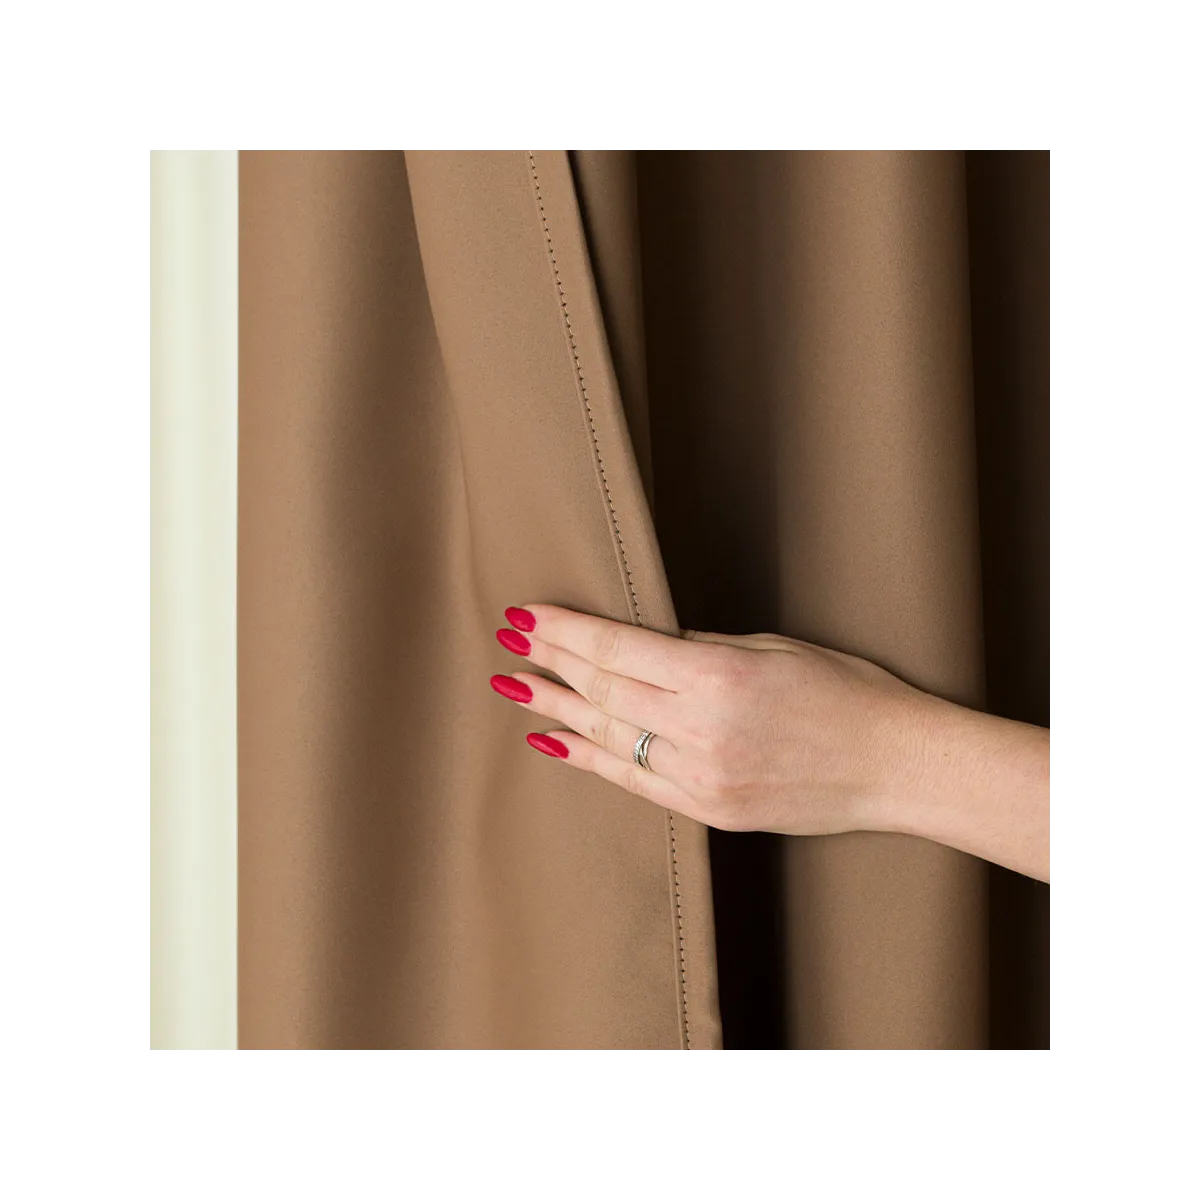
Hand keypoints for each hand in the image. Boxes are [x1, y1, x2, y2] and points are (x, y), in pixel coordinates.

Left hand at [489, 603, 928, 836]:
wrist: (895, 766)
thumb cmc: (846, 692)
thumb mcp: (771, 648)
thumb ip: (699, 650)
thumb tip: (638, 649)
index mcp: (719, 677)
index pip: (618, 651)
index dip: (566, 633)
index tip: (527, 617)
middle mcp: (702, 730)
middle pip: (604, 692)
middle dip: (551, 663)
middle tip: (510, 643)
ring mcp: (703, 777)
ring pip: (610, 738)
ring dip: (556, 711)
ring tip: (514, 688)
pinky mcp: (709, 811)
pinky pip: (634, 783)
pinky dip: (590, 760)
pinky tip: (553, 743)